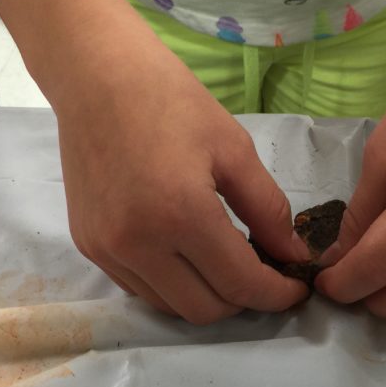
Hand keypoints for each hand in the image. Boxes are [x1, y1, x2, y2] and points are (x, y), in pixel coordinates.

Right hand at [47, 12, 309, 324]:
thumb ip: (268, 211)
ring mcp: (107, 249)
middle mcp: (137, 244)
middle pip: (205, 310)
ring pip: (171, 307)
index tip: (297, 287)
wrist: (96, 75)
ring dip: (207, 296)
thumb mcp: (234, 150)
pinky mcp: (88, 246)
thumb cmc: (171, 101)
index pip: (240, 284)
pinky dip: (172, 284)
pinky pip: (140, 288)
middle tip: (265, 273)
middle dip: (244, 300)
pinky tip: (188, 254)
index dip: (277, 295)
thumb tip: (292, 255)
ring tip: (228, 262)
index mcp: (180, 216)